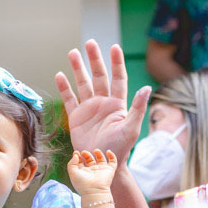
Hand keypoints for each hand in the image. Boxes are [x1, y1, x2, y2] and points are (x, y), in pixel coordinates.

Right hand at [55, 39, 151, 162]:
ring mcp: (89, 109)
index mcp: (117, 104)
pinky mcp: (76, 117)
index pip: (118, 78)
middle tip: (89, 43)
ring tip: (72, 52)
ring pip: (83, 83)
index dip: (116, 63)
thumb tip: (147, 88)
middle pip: (99, 76)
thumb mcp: (131, 128)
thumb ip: (138, 107)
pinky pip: (69, 99)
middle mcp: (103, 103)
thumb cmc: (120, 149)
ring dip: (78, 68)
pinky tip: (60, 75)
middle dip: (94, 59)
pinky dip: (64, 88)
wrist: (101, 164)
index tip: (114, 47)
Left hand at [67, 149, 117, 194]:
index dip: (78, 156)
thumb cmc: (82, 183)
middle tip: (84, 152)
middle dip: (86, 154)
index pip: (81, 162)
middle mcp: (92, 171)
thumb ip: (71, 163)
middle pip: (90, 159)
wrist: (94, 191)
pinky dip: (112, 156)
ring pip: (101, 159)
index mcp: (83, 172)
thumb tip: (76, 155)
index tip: (76, 152)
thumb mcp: (72, 172)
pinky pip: (113, 162)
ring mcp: (101, 170)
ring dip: (99, 153)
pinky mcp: (109, 170)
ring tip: (96, 150)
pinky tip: (108, 151)